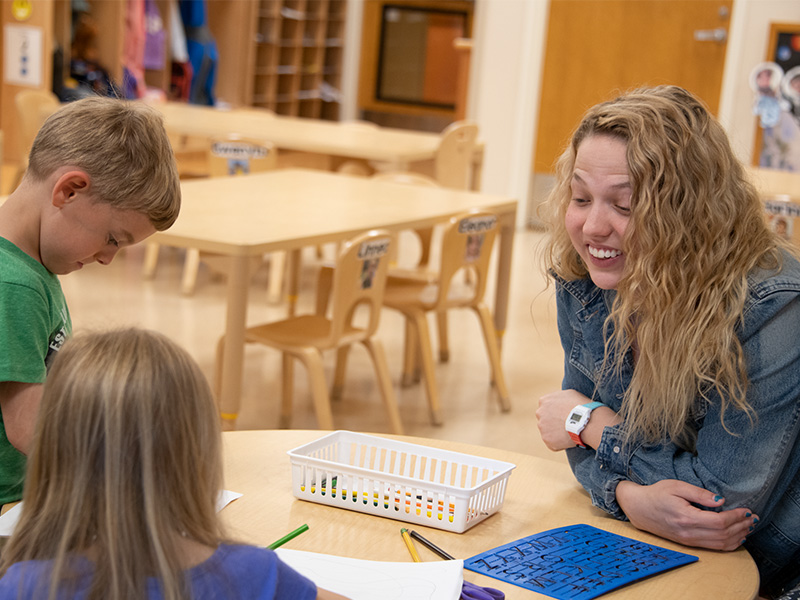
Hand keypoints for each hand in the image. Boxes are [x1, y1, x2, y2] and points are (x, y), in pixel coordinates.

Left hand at [536, 389, 590, 450]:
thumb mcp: (569, 394)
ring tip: (569, 432)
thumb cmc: (580, 406)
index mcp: (544, 401)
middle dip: (553, 422)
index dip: (556, 412)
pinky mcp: (547, 439)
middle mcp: (540, 413)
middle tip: (566, 425)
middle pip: (545, 419)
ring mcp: (542, 427)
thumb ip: (559, 398)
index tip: (563, 415)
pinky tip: (568, 439)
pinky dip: (559, 442)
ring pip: (548, 431)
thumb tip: (558, 401)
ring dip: (556, 432)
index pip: (546, 407)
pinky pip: (552, 442)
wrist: (584, 421)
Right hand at [616, 479, 757, 550]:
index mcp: (686, 517)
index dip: (736, 517)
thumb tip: (720, 501)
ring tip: (748, 526)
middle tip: (753, 517)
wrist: (639, 508)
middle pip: (723, 535)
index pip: (719, 522)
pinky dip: (729, 544)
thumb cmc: (657, 494)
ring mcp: (688, 540)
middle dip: (742, 527)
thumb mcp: (676, 486)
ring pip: (721, 544)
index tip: (746, 509)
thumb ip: (699, 493)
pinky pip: (714, 547)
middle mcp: (688, 532)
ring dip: (738, 536)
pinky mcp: (688, 543)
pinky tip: (737, 536)